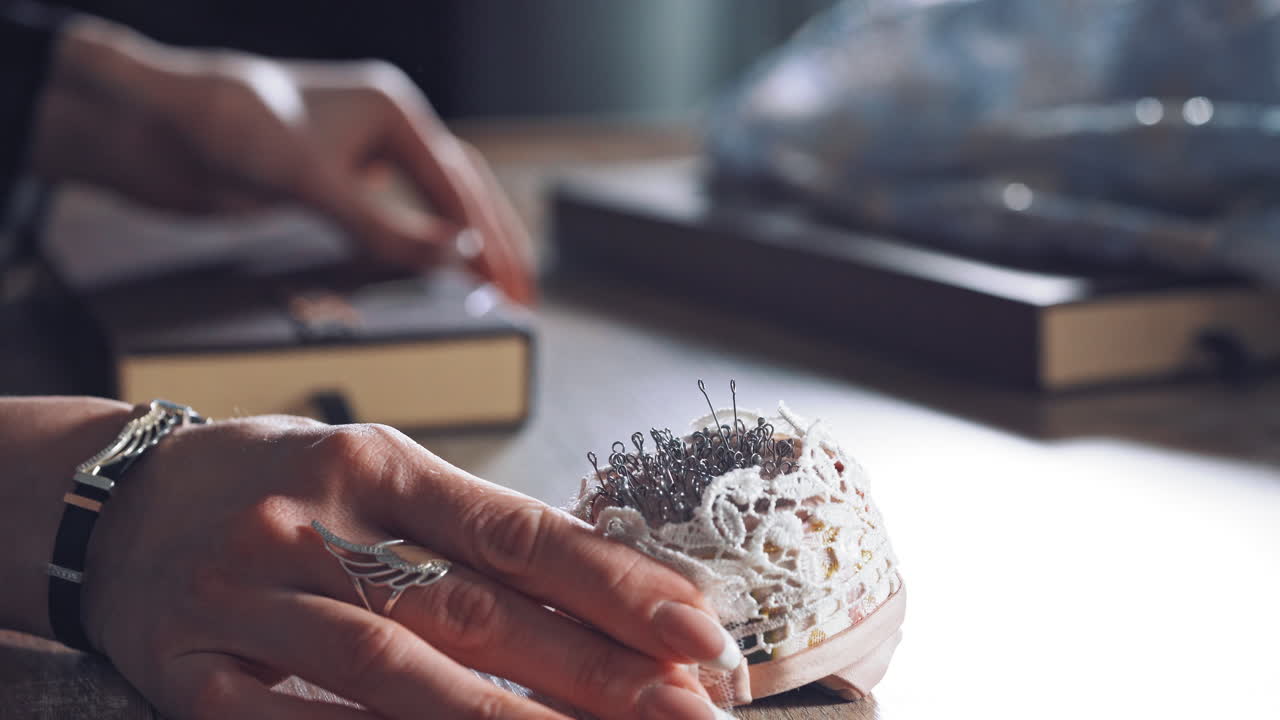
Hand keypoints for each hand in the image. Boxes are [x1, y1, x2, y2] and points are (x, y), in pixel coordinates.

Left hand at [32, 16, 533, 304]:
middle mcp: (379, 129)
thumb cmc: (226, 126)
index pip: (459, 184)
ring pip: (427, 205)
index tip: (515, 286)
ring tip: (490, 290)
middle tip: (522, 294)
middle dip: (491, 244)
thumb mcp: (312, 181)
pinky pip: (387, 219)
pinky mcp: (326, 182)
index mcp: (391, 110)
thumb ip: (383, 226)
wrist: (152, 127)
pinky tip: (426, 276)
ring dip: (458, 247)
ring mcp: (354, 156)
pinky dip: (413, 248)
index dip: (491, 239)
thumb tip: (456, 256)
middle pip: (457, 191)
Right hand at [78, 416, 733, 718]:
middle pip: (475, 608)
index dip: (612, 582)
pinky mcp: (194, 672)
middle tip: (685, 707)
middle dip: (594, 666)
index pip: (515, 530)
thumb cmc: (273, 481)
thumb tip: (592, 583)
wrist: (114, 499)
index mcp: (375, 463)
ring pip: (396, 671)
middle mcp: (316, 524)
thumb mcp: (371, 469)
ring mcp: (252, 600)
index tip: (693, 626)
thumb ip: (466, 527)